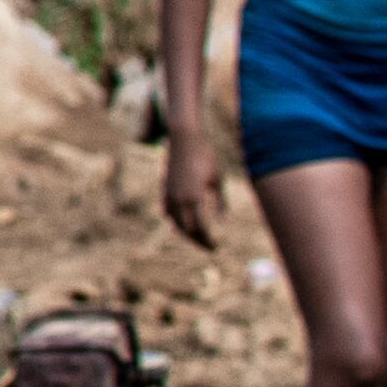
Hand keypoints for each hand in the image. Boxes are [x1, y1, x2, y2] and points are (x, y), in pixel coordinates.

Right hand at [159, 127, 224, 250]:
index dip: (210, 240)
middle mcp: (179, 199)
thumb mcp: (218, 181)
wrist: (184, 139)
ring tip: (198, 238)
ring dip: (187, 233)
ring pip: (176, 222)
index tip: (218, 247)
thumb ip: (220, 204)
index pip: (201, 228)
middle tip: (211, 248)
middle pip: (187, 229)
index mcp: (194, 198)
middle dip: (199, 241)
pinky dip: (176, 221)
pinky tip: (184, 223)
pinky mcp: (164, 189)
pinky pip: (168, 212)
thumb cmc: (206, 157)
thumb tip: (222, 223)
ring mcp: (169, 194)